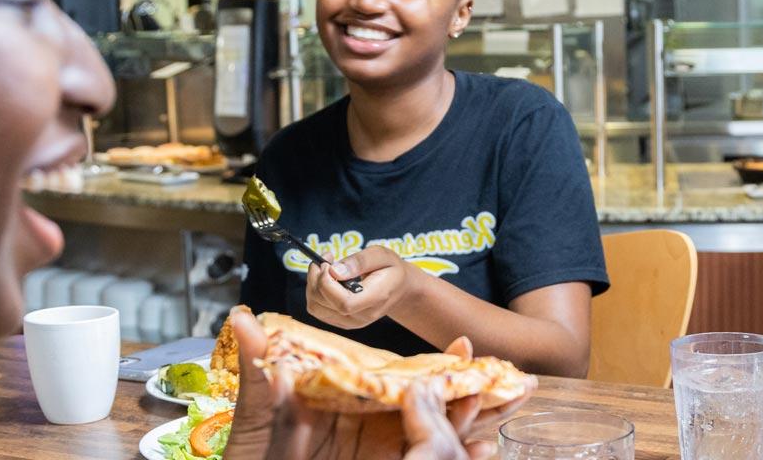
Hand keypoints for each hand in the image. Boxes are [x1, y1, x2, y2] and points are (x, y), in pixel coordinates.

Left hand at [222, 308, 510, 459]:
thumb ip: (260, 371)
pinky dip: (455, 459)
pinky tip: (481, 454)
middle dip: (478, 397)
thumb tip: (243, 317)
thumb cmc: (251, 458)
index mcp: (350, 405)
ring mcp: (383, 452)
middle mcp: (374, 429)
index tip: (465, 344)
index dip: (437, 364)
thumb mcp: (257, 415)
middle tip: (519, 382)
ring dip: (475, 430)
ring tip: (504, 423)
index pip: (402, 380)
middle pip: (435, 410)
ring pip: (440, 441)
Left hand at [306, 245, 422, 329]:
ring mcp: (351, 322)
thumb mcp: (381, 255)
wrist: (399, 288)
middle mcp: (362, 316)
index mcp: (375, 299)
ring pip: (315, 307)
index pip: (344, 303)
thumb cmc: (390, 269)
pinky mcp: (342, 321)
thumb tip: (335, 271)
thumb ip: (360, 261)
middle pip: (323, 304)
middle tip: (325, 258)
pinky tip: (326, 279)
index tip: (328, 264)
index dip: (327, 283)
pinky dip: (315, 292)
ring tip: (325, 267)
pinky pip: (317, 310)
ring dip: (312, 284)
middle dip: (315, 277)